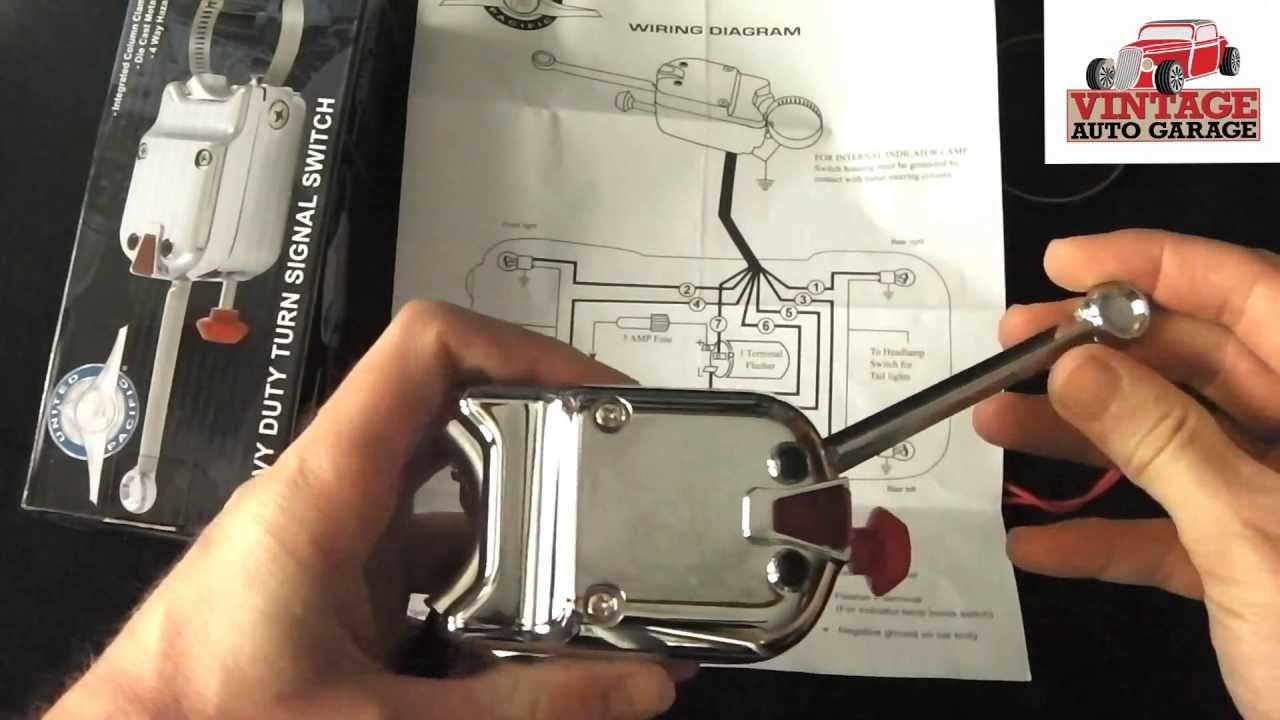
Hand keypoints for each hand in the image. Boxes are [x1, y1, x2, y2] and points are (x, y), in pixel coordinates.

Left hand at [47, 302, 690, 718]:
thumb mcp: (385, 719)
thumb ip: (522, 704)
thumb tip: (633, 685)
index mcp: (324, 488)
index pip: (427, 349)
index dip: (521, 349)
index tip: (591, 393)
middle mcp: (332, 496)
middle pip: (457, 419)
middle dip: (543, 449)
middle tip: (611, 480)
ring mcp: (338, 540)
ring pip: (451, 500)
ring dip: (520, 531)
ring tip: (587, 571)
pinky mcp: (342, 586)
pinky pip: (435, 560)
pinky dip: (488, 589)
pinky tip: (522, 643)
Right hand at [973, 229, 1279, 718]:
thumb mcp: (1250, 535)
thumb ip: (1163, 441)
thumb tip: (1077, 362)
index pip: (1251, 295)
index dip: (1155, 264)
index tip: (1064, 264)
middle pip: (1202, 365)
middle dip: (1099, 353)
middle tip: (1012, 344)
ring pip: (1179, 443)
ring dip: (1085, 438)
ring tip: (996, 423)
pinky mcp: (1257, 568)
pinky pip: (1175, 532)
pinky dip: (1109, 535)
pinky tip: (1038, 546)